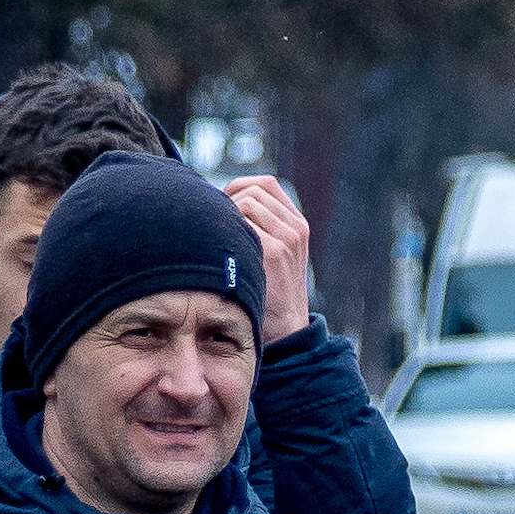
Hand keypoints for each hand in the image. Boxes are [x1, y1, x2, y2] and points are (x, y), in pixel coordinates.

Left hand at [226, 177, 315, 342]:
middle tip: (216, 227)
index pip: (266, 184)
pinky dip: (226, 231)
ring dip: (227, 216)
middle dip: (229, 201)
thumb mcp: (277, 255)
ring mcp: (287, 239)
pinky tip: (219, 250)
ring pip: (246, 202)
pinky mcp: (273, 252)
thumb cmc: (270, 293)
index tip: (225, 207)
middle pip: (253, 190)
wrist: (285, 329)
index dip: (240, 187)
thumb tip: (222, 201)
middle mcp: (296, 229)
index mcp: (298, 225)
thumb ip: (262, 227)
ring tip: (219, 241)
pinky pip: (241, 222)